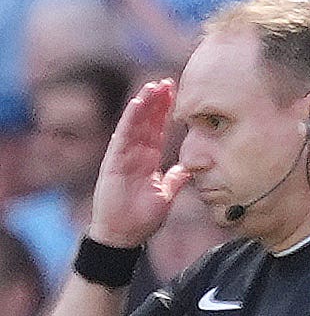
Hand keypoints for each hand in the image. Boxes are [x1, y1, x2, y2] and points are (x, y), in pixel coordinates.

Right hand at [88, 79, 187, 248]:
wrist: (124, 234)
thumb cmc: (141, 217)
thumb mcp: (166, 195)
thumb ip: (176, 179)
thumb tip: (190, 170)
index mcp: (148, 159)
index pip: (158, 129)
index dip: (167, 112)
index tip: (177, 94)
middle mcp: (135, 153)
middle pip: (147, 121)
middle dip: (157, 101)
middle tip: (169, 81)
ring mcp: (123, 155)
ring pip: (135, 124)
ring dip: (145, 104)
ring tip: (154, 86)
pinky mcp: (114, 161)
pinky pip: (123, 136)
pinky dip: (130, 120)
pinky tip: (137, 104)